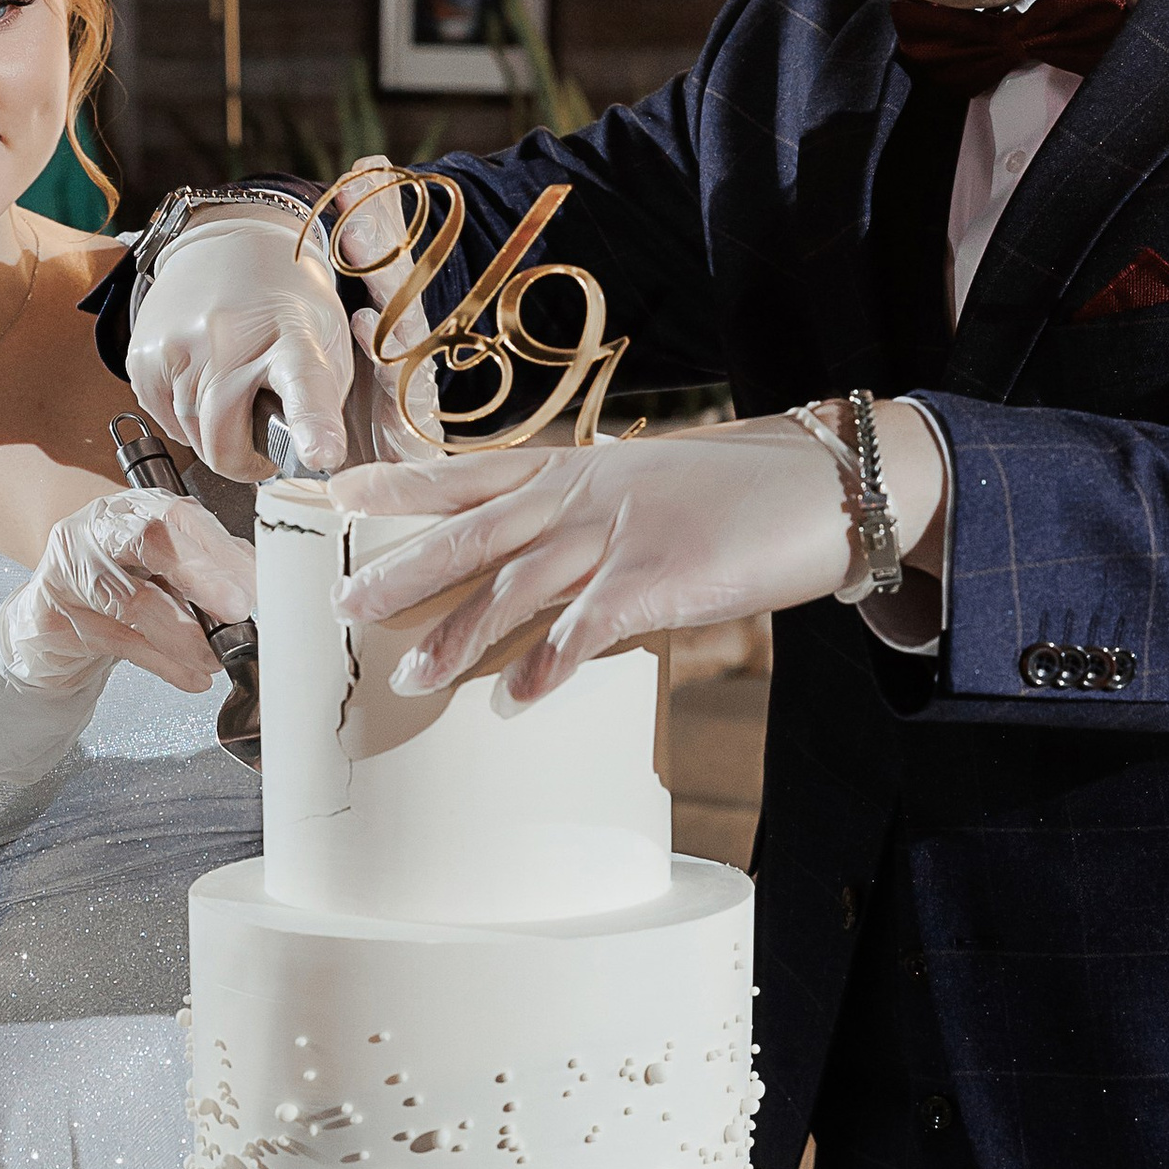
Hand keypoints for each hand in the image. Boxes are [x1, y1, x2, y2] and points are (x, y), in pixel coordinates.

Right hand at [0, 487, 255, 698]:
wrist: (53, 618)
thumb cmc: (116, 586)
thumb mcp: (165, 570)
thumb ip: (209, 570)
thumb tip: (258, 587)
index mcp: (137, 508)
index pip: (181, 516)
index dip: (221, 551)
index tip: (255, 586)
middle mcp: (102, 527)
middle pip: (149, 541)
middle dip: (200, 576)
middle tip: (236, 611)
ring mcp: (72, 566)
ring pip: (131, 598)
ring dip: (183, 635)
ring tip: (214, 658)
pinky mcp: (56, 612)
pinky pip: (116, 640)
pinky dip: (161, 663)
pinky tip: (190, 677)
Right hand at [126, 215, 352, 477]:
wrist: (234, 243)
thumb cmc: (288, 302)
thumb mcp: (327, 342)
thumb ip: (321, 404)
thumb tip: (307, 462)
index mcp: (292, 338)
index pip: (304, 386)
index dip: (313, 427)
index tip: (322, 457)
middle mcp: (229, 340)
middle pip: (224, 440)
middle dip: (244, 460)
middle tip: (262, 445)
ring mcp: (179, 346)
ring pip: (191, 437)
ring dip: (214, 436)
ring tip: (233, 397)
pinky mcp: (144, 356)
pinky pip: (164, 420)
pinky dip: (186, 418)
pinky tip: (203, 384)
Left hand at [331, 406, 946, 700]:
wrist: (830, 480)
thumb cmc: (742, 492)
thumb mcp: (651, 486)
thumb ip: (592, 520)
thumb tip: (544, 570)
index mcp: (580, 468)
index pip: (472, 472)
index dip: (402, 485)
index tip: (337, 492)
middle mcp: (588, 494)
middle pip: (474, 531)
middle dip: (403, 568)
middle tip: (341, 602)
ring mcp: (624, 533)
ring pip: (518, 583)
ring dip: (460, 634)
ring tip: (411, 677)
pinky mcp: (666, 577)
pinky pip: (591, 626)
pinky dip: (550, 664)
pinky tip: (517, 699)